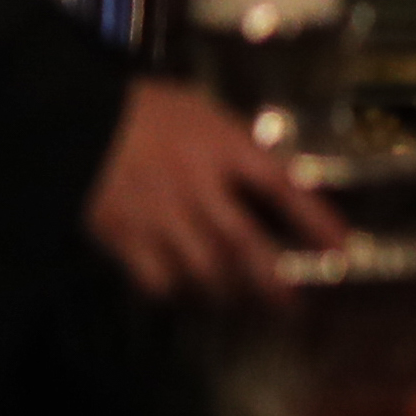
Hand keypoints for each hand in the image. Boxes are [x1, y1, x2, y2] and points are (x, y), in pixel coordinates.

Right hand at [83, 80, 344, 305]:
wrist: (74, 119)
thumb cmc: (142, 109)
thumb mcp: (200, 109)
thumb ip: (233, 143)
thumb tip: (270, 172)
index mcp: (220, 145)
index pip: (280, 185)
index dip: (313, 219)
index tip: (341, 246)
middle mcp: (196, 184)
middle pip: (244, 243)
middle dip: (273, 280)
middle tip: (293, 306)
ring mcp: (160, 214)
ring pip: (204, 270)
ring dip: (228, 292)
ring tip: (242, 302)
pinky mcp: (124, 236)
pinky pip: (157, 279)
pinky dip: (175, 291)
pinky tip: (184, 291)